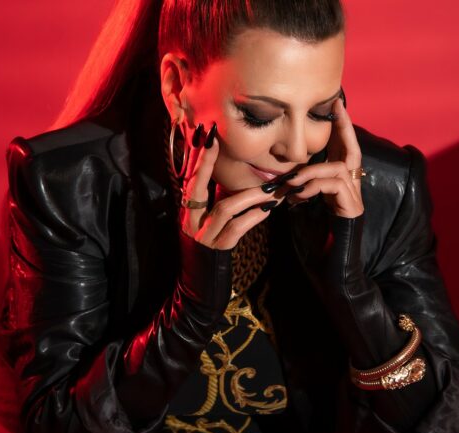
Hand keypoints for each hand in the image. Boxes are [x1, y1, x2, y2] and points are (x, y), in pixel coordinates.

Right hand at [179, 122, 284, 249]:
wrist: (205, 270)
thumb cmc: (212, 233)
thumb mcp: (212, 210)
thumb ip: (219, 191)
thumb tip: (234, 165)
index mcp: (188, 207)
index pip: (192, 178)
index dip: (199, 157)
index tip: (208, 135)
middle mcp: (190, 219)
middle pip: (198, 187)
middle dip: (209, 163)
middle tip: (218, 142)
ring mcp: (204, 234)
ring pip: (225, 208)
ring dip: (250, 195)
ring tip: (270, 188)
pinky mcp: (219, 246)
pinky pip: (237, 227)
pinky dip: (253, 216)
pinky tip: (267, 209)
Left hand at [282, 97, 363, 218]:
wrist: (339, 245)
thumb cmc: (324, 218)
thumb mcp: (311, 193)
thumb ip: (306, 179)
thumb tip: (287, 172)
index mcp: (342, 173)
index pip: (344, 144)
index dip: (342, 124)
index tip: (336, 103)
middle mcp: (352, 178)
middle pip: (353, 146)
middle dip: (344, 125)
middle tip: (336, 106)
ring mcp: (354, 190)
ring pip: (335, 168)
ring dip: (310, 172)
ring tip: (291, 183)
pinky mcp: (352, 203)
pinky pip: (332, 185)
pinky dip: (312, 188)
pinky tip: (298, 197)